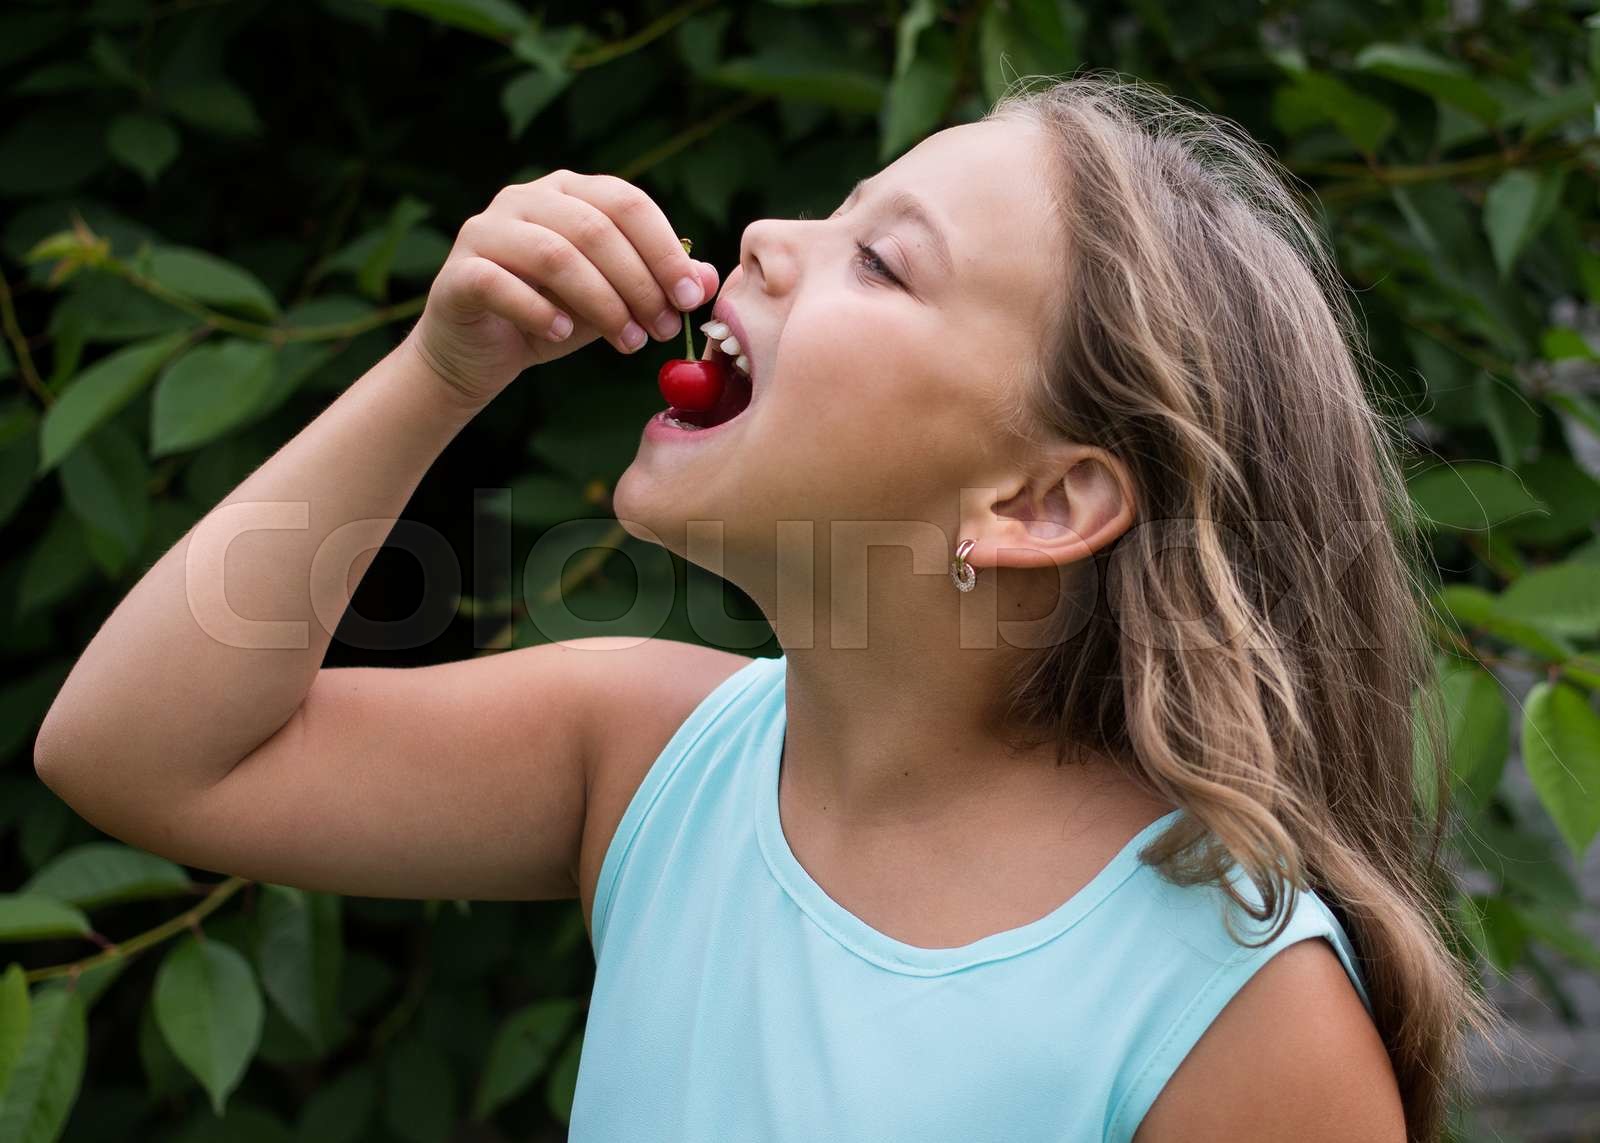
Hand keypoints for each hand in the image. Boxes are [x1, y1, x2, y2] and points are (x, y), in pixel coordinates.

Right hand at [403, 170, 720, 406]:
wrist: (480, 352)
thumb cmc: (553, 316)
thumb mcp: (615, 301)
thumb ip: (657, 284)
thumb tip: (708, 278)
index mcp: (569, 191)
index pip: (627, 203)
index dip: (665, 250)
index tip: (692, 297)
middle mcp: (525, 198)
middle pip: (596, 228)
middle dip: (640, 282)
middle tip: (664, 328)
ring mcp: (487, 230)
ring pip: (555, 255)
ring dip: (602, 303)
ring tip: (628, 342)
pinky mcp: (459, 272)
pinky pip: (502, 284)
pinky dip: (539, 312)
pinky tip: (562, 336)